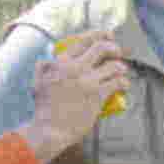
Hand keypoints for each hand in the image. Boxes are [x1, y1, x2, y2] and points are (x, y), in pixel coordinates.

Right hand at [20, 35, 127, 157]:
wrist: (50, 129)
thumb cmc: (44, 108)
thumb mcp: (38, 83)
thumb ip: (42, 68)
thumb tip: (47, 58)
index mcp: (61, 62)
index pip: (83, 40)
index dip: (99, 35)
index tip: (108, 37)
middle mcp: (75, 68)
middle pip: (102, 48)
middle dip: (114, 48)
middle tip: (117, 53)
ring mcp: (87, 81)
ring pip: (113, 65)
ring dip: (121, 67)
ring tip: (122, 71)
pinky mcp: (97, 95)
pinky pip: (117, 82)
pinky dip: (123, 82)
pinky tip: (125, 84)